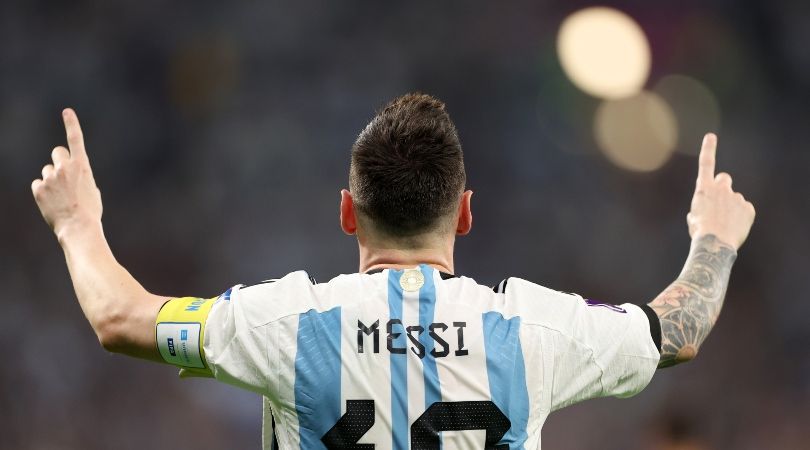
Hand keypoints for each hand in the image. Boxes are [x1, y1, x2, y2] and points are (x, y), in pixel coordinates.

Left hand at [32, 109, 101, 238]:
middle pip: (57, 152)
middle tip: (63, 176)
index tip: (67, 111)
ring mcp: (50, 177)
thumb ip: (81, 176)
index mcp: (82, 166)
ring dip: (52, 181)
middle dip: (59, 161)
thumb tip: (70, 176)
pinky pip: (38, 184)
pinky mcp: (39, 189)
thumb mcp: (92, 189)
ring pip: (47, 171)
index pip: (76, 139)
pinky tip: (52, 203)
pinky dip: (43, 192)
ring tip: (61, 198)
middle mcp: (65, 167)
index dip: (71, 124)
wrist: (78, 227)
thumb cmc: (90, 211)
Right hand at [686, 133, 754, 249]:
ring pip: (734, 199)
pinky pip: (744, 210)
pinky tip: (734, 227)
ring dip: (731, 208)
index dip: (708, 149)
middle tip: (720, 201)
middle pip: (724, 179)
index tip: (711, 136)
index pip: (706, 164)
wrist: (715, 244)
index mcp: (704, 190)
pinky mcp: (748, 208)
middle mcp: (721, 189)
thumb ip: (700, 207)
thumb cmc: (700, 232)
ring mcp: (736, 197)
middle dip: (722, 187)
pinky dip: (740, 217)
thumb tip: (706, 209)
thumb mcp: (694, 217)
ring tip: (725, 224)